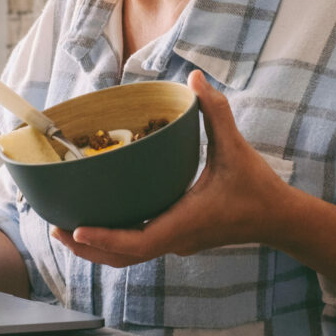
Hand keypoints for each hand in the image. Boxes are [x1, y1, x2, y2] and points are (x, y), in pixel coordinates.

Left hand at [50, 69, 291, 266]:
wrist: (279, 219)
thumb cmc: (257, 188)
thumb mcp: (236, 147)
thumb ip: (215, 111)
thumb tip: (194, 77)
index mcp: (186, 221)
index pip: (140, 241)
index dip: (107, 238)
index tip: (79, 231)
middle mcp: (177, 239)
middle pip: (124, 257)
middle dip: (88, 248)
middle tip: (56, 229)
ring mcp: (176, 243)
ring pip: (129, 258)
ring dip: (97, 249)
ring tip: (66, 230)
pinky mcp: (177, 240)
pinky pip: (139, 247)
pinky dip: (114, 242)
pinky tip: (97, 224)